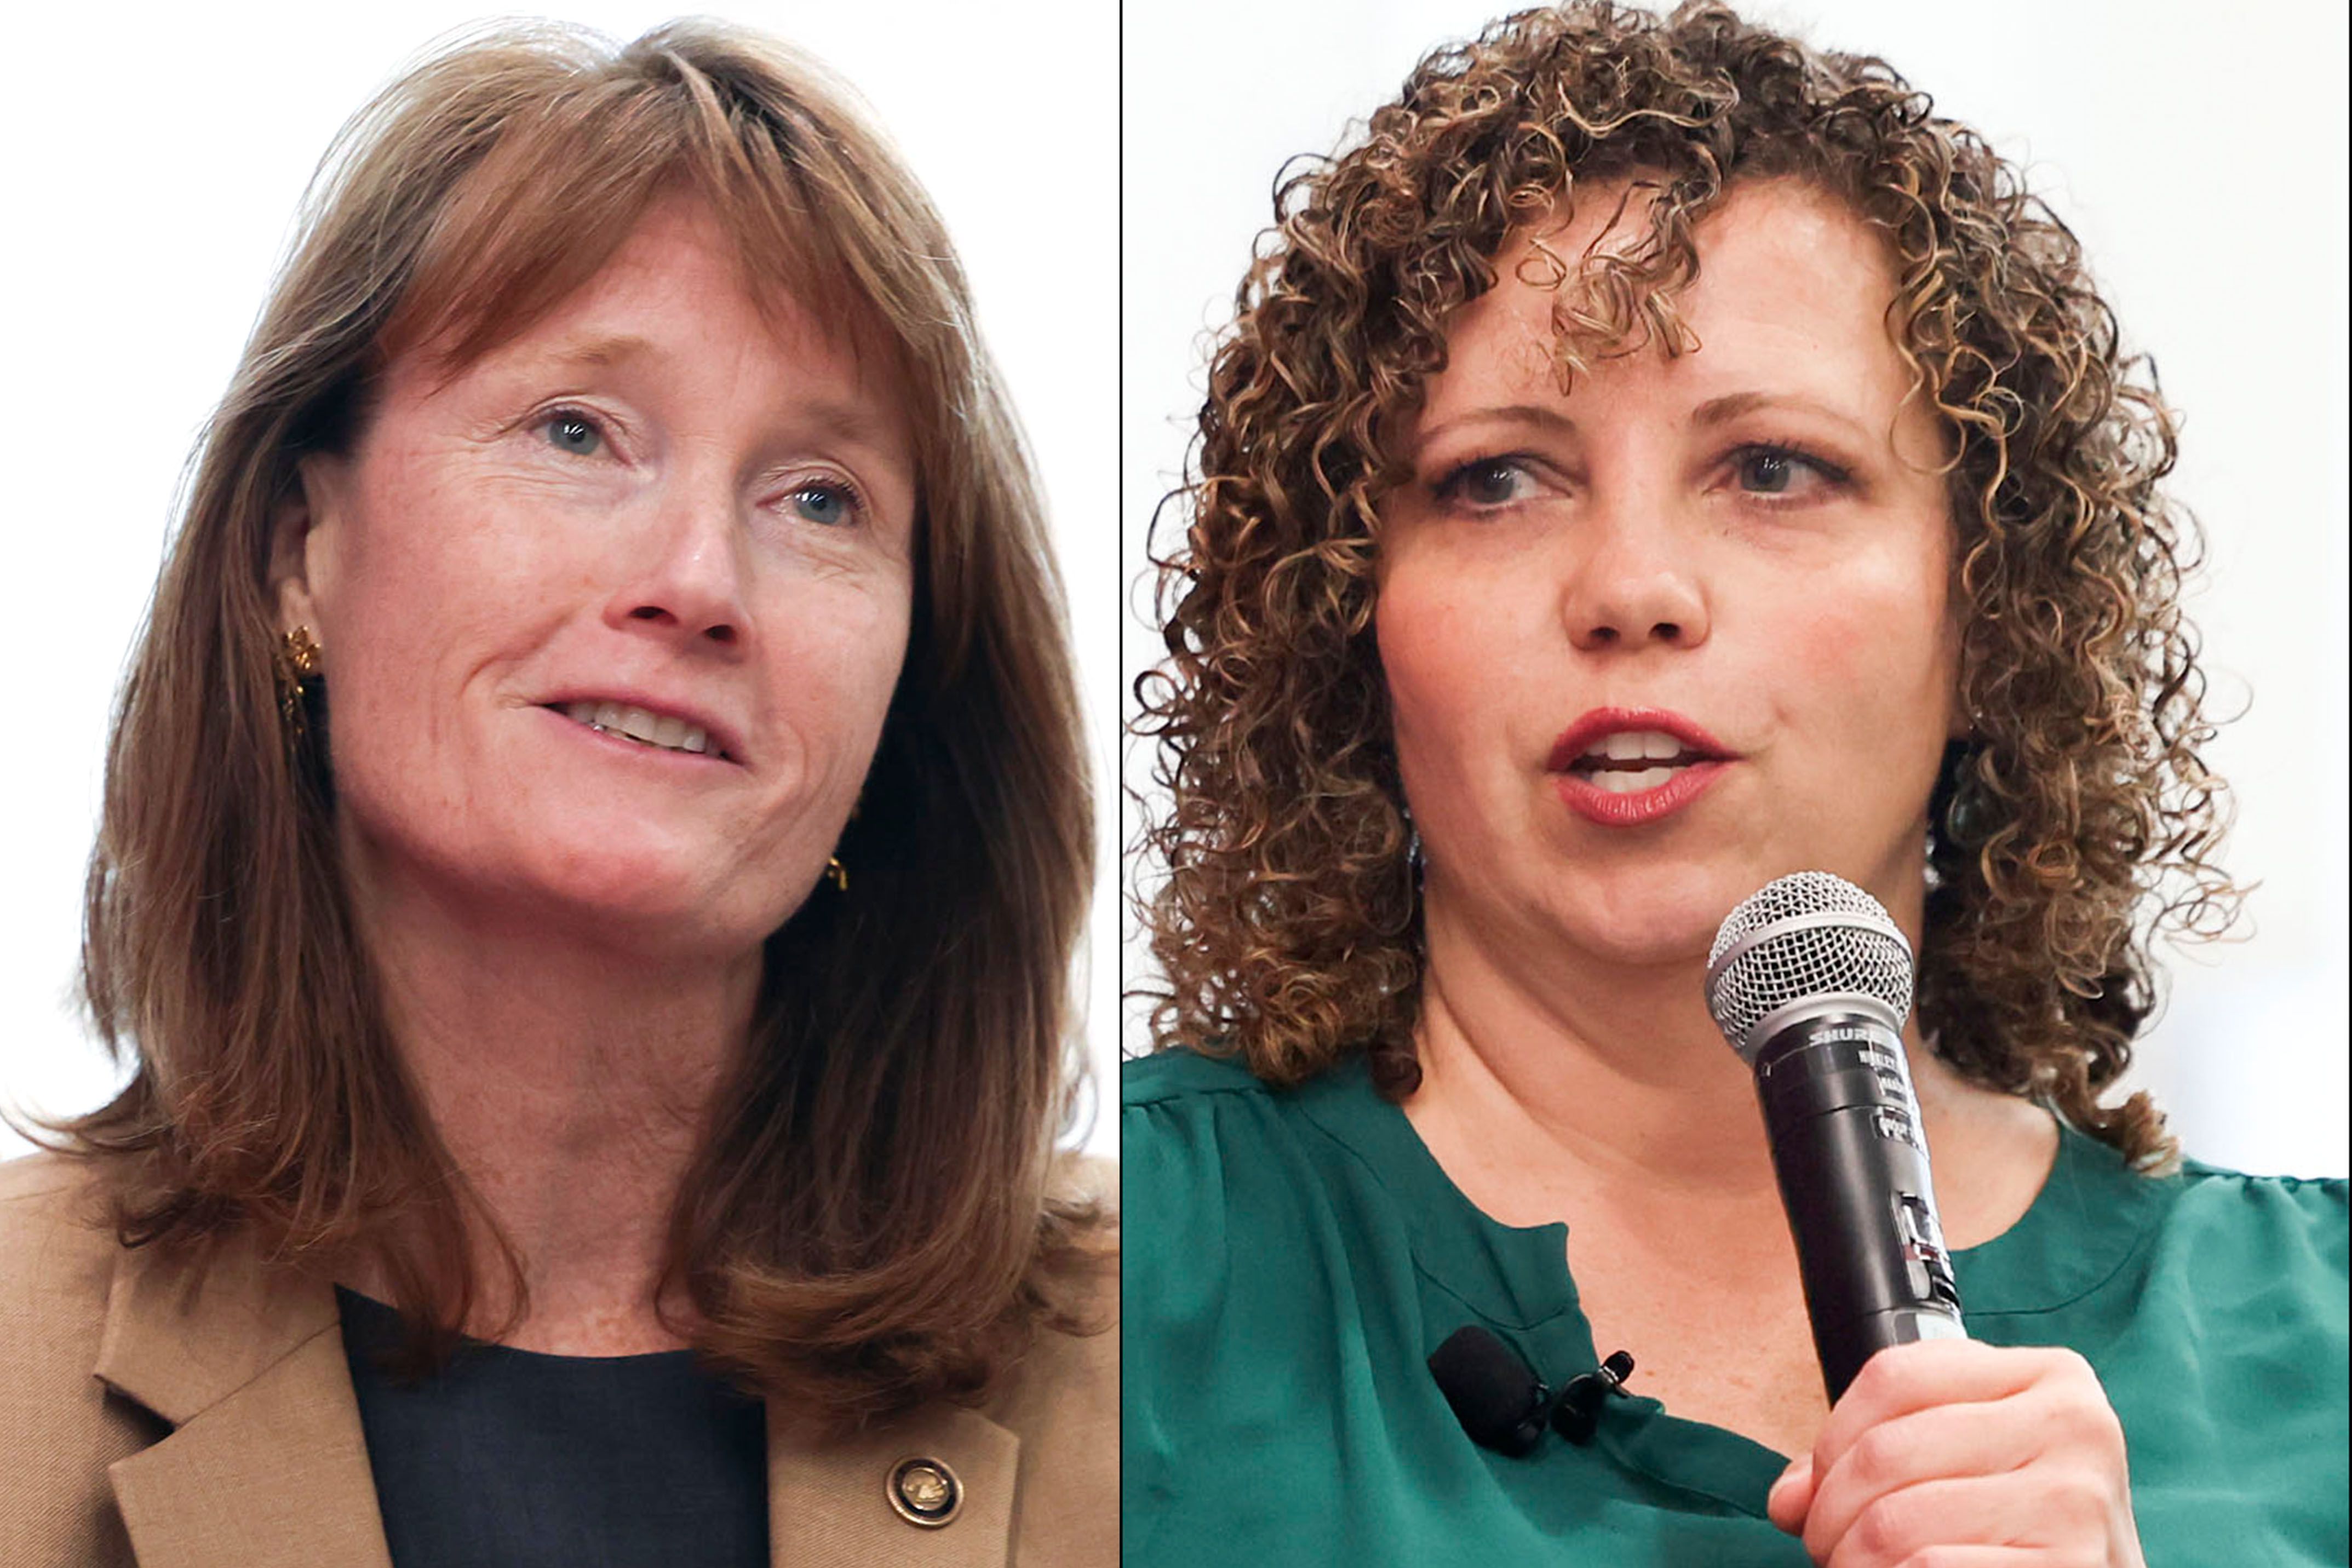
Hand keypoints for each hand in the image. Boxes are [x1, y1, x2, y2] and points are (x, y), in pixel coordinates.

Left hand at [1766, 1338, 2144, 1566]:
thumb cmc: (2027, 1525)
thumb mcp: (1971, 1459)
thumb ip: (1880, 1452)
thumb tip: (1788, 1498)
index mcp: (2048, 1376)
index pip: (1892, 1377)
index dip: (1830, 1440)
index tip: (1818, 1488)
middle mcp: (2073, 1425)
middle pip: (1885, 1452)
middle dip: (1831, 1514)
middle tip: (1830, 1548)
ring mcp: (2077, 1499)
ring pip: (1896, 1522)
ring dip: (1852, 1560)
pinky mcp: (2073, 1566)